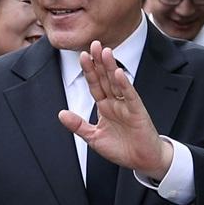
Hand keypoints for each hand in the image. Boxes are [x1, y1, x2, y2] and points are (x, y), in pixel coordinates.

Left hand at [55, 42, 171, 177]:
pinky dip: (124, 84)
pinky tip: (118, 73)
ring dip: (111, 67)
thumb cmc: (121, 149)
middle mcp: (115, 102)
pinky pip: (130, 96)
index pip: (95, 84)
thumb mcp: (94, 138)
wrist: (142, 160)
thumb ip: (78, 125)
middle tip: (93, 44)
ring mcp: (127, 105)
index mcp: (105, 106)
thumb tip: (61, 113)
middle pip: (105, 78)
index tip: (82, 55)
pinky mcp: (137, 111)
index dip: (89, 70)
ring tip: (105, 51)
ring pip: (116, 82)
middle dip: (99, 61)